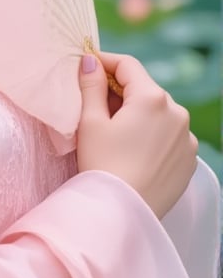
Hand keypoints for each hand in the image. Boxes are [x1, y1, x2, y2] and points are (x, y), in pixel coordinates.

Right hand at [76, 50, 197, 218]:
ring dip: (138, 112)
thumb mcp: (90, 122)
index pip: (127, 65)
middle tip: (95, 102)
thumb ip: (91, 85)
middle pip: (144, 88)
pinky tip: (133, 149)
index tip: (88, 66)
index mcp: (152, 98)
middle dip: (120, 90)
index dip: (105, 61)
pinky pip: (169, 134)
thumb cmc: (102, 166)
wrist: (123, 216)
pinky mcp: (189, 158)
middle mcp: (177, 112)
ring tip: (114, 131)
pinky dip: (152, 133)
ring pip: (158, 111)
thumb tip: (90, 61)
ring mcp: (187, 137)